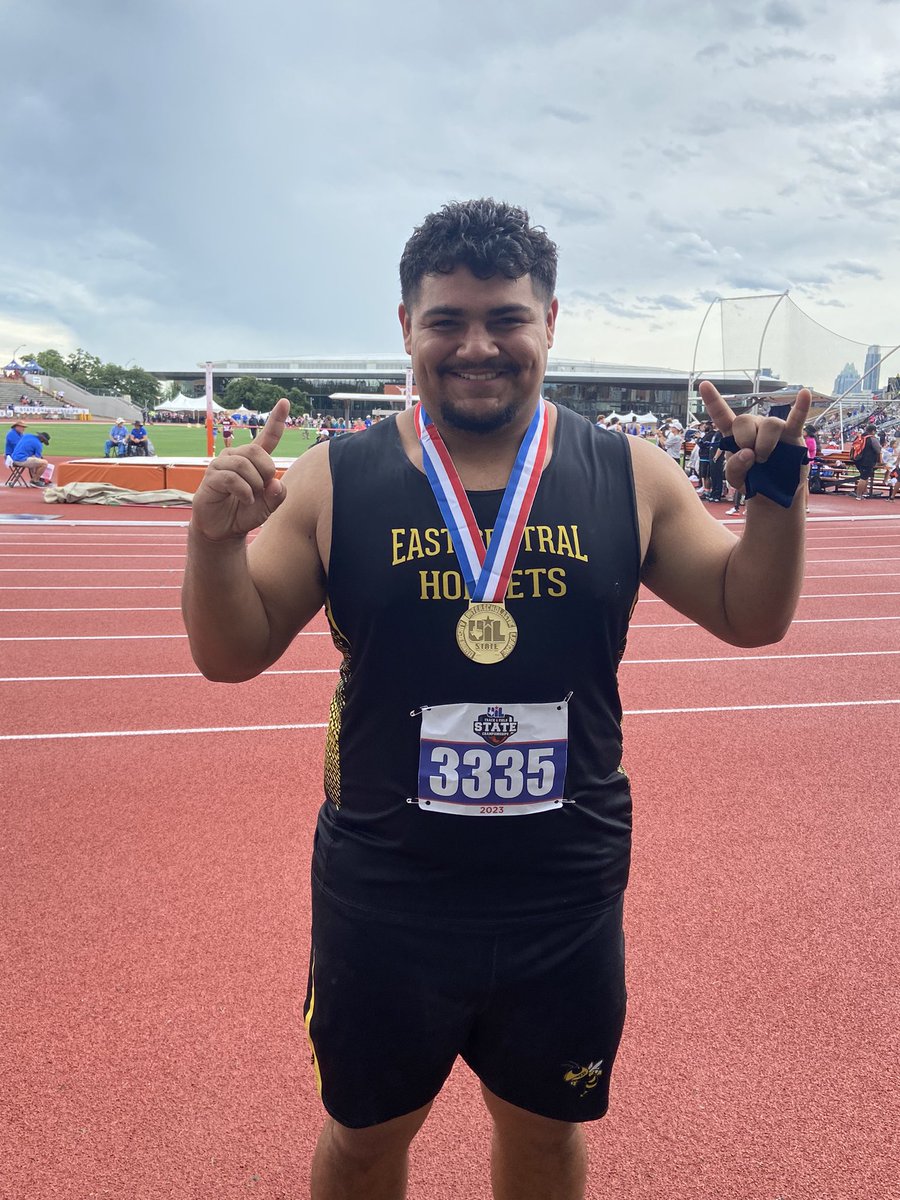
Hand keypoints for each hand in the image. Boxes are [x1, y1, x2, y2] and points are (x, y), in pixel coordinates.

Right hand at [191, 398, 289, 540]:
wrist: (224, 530)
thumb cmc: (246, 513)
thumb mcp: (269, 506)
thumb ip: (277, 495)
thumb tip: (275, 483)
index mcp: (253, 460)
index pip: (267, 437)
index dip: (276, 419)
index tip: (285, 402)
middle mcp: (236, 457)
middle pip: (256, 450)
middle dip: (265, 471)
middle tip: (262, 489)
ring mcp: (221, 465)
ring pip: (244, 464)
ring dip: (253, 484)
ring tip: (251, 498)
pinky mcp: (211, 477)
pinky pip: (232, 478)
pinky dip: (244, 492)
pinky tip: (245, 500)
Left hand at [700, 381, 810, 490]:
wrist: (775, 495)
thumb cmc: (754, 482)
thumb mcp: (736, 479)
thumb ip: (734, 467)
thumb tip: (748, 453)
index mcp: (735, 435)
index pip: (722, 415)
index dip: (713, 400)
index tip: (703, 385)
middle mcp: (754, 427)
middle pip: (744, 419)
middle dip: (744, 440)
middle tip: (752, 458)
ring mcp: (774, 430)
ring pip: (769, 423)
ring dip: (765, 444)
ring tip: (765, 459)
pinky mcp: (793, 435)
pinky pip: (797, 418)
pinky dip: (801, 407)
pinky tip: (805, 394)